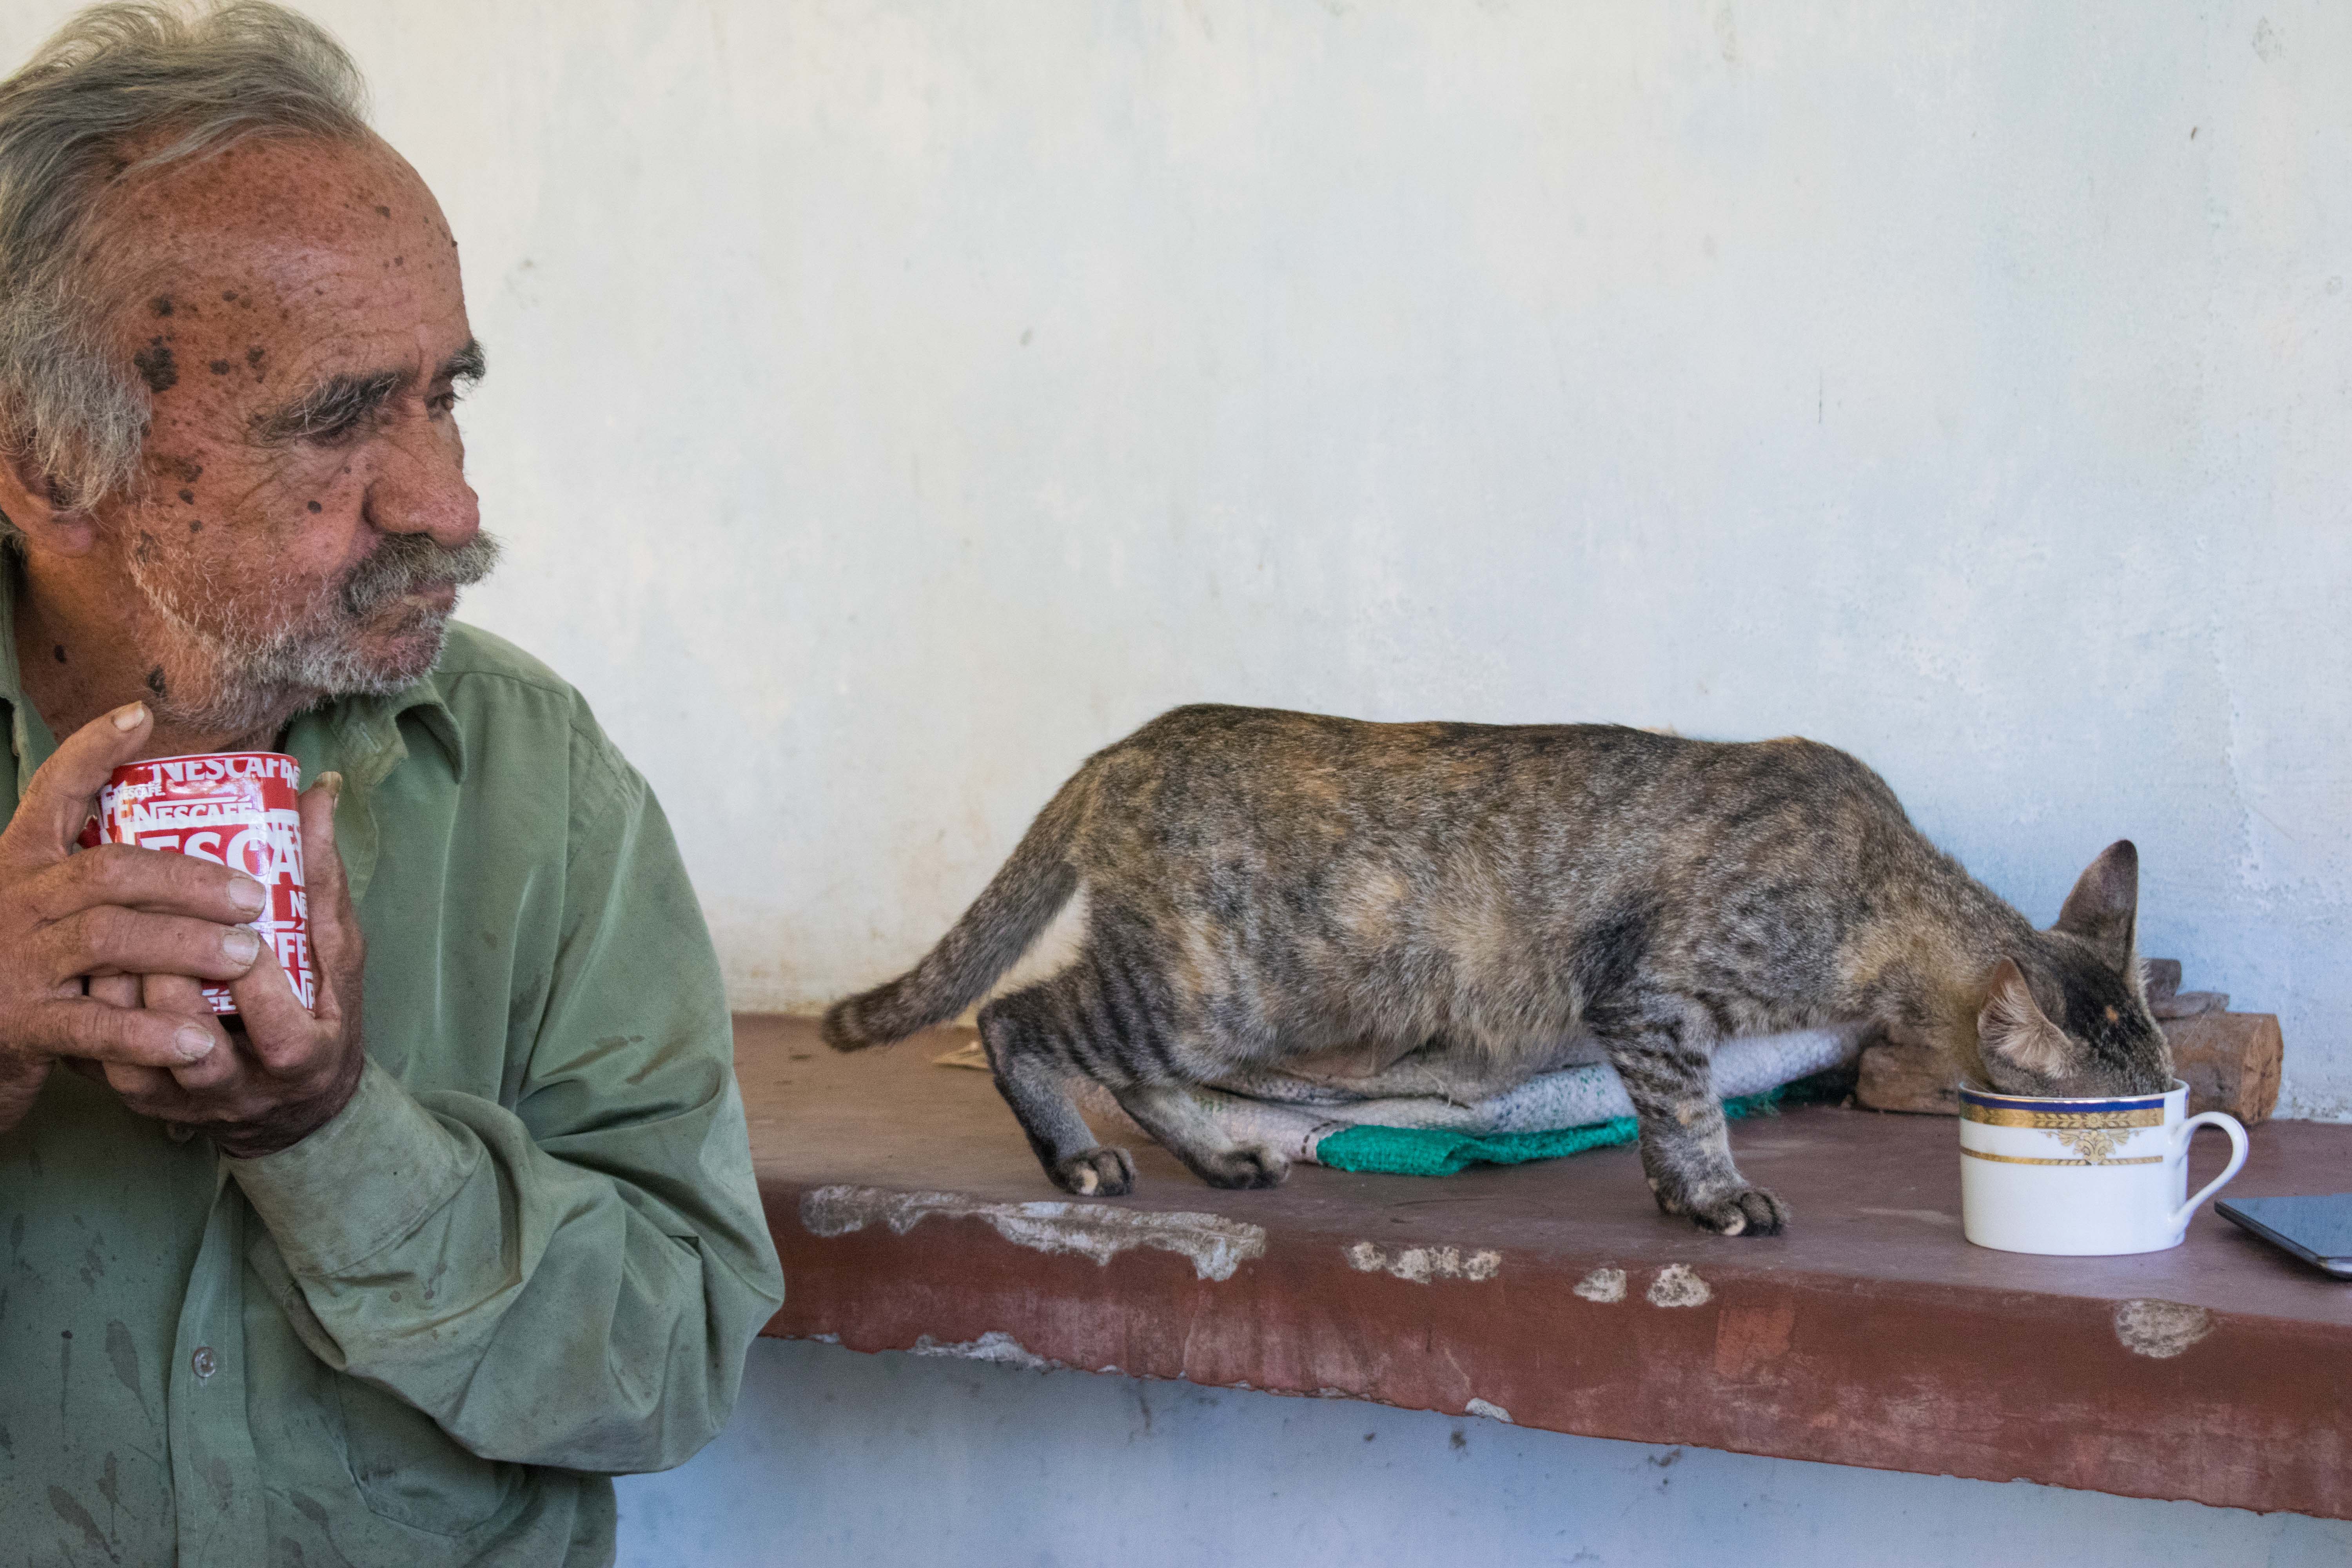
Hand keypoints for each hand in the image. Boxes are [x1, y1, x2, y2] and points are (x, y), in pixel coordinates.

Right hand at [0, 702, 272, 1135]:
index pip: (54, 793)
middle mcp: (16, 902)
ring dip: (184, 946)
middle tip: (256, 895)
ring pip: (107, 938)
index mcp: (25, 864)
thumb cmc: (32, 968)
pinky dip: (148, 1031)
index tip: (140, 716)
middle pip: (108, 871)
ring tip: (247, 956)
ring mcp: (15, 962)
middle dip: (188, 880)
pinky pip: (92, 1023)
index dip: (92, 751)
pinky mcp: (20, 1024)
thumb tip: (201, 820)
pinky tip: (197, 1038)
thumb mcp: (56, 910)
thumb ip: (112, 872)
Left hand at [101, 773, 364, 1158]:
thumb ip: (321, 879)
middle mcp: (248, 1088)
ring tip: (105, 942)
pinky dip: (99, 1026)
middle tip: (147, 920)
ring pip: (143, 1063)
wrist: (296, 1102)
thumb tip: (318, 792)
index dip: (256, 984)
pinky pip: (111, 1073)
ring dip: (121, 1000)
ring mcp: (194, 1101)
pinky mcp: (153, 1105)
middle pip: (198, 1047)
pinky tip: (89, 980)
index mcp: (304, 1054)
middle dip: (170, 982)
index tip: (244, 931)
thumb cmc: (322, 1014)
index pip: (279, 1030)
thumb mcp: (336, 950)